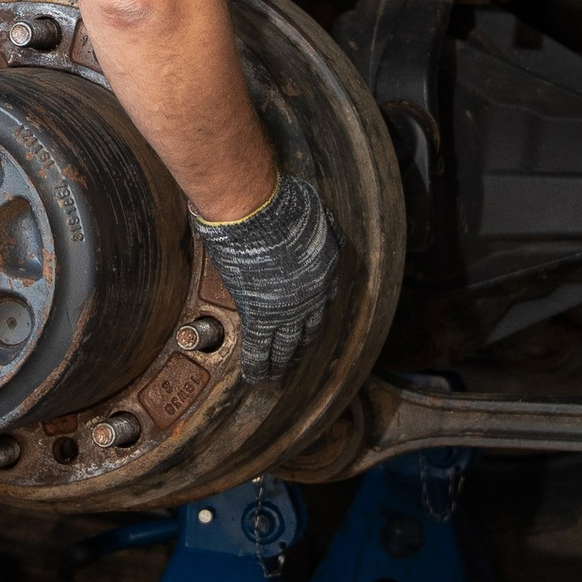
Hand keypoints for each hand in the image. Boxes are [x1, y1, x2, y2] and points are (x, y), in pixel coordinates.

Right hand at [192, 171, 340, 382]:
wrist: (258, 213)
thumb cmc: (283, 205)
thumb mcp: (318, 213)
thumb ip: (325, 227)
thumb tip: (324, 230)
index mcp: (326, 271)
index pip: (324, 299)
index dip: (314, 310)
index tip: (308, 318)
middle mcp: (312, 297)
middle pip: (309, 329)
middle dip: (302, 343)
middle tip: (295, 355)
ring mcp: (288, 310)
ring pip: (287, 345)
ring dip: (282, 362)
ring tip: (277, 374)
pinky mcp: (261, 315)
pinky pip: (260, 348)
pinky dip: (258, 365)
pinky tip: (256, 377)